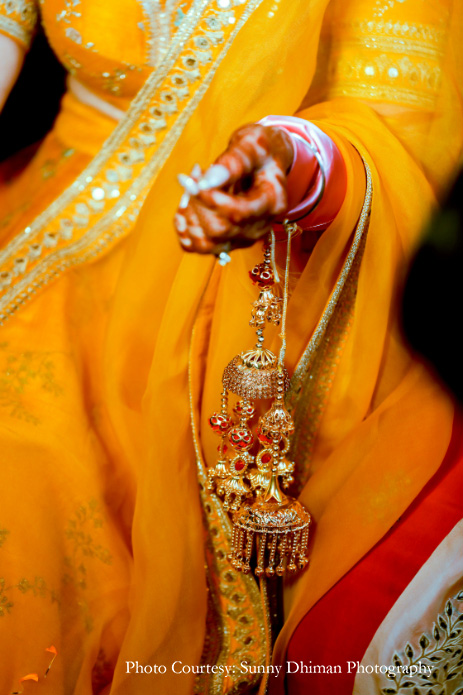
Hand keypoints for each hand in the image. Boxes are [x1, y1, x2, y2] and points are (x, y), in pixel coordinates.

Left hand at [174, 123, 293, 254]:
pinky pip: (199, 247)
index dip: (210, 198)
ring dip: (188, 217)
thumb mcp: (252, 145)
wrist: (264, 162)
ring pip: (206, 244)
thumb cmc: (260, 150)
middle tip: (189, 177)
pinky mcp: (228, 240)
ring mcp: (243, 237)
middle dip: (197, 204)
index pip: (237, 213)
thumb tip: (208, 180)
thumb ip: (233, 162)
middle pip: (218, 231)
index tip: (194, 175)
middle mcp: (259, 228)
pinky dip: (184, 230)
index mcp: (272, 204)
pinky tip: (183, 208)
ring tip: (188, 189)